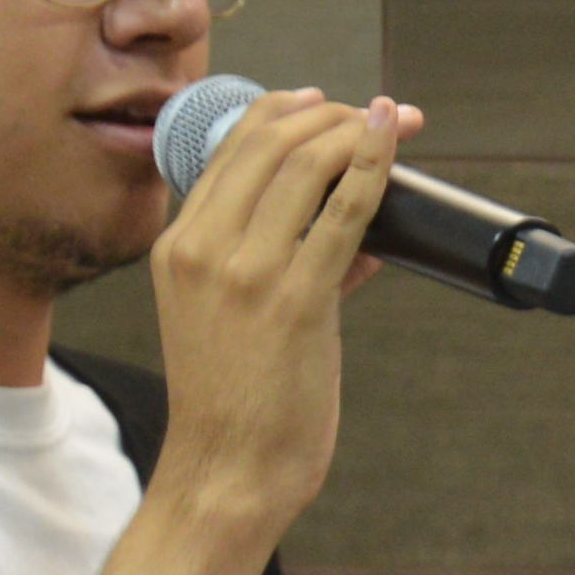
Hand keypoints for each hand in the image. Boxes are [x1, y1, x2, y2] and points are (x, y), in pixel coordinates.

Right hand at [144, 88, 404, 534]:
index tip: (331, 104)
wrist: (226, 470)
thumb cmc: (238, 404)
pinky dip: (374, 165)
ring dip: (359, 131)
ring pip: (306, 163)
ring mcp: (246, 271)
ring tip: (396, 123)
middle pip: (270, 141)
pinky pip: (344, 211)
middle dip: (332, 113)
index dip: (286, 110)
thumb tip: (360, 241)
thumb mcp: (235, 319)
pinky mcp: (296, 299)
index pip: (231, 147)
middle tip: (380, 113)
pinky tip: (396, 141)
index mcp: (178, 246)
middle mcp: (203, 247)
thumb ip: (289, 268)